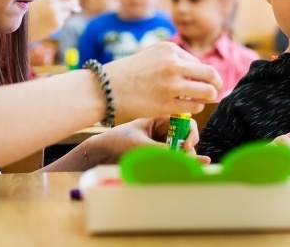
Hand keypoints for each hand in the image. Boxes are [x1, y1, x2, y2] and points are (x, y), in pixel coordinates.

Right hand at [28, 0, 80, 41]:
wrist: (19, 28)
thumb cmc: (27, 9)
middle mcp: (55, 8)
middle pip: (73, 2)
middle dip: (70, 1)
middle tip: (65, 2)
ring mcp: (56, 18)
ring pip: (68, 12)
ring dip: (64, 10)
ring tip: (53, 11)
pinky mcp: (56, 26)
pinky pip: (63, 19)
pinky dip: (59, 18)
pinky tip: (49, 18)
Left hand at [86, 117, 209, 166]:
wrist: (100, 153)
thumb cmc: (116, 141)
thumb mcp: (140, 144)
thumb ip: (162, 151)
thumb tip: (183, 156)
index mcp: (159, 120)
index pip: (184, 123)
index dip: (190, 133)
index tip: (186, 145)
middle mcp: (163, 132)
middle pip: (186, 139)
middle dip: (188, 150)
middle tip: (186, 161)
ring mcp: (161, 145)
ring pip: (181, 152)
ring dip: (184, 160)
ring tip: (184, 168)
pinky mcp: (157, 157)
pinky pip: (172, 161)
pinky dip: (177, 166)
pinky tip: (186, 170)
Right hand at [103, 42, 221, 120]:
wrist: (105, 88)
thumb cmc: (126, 74)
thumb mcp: (150, 56)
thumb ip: (172, 61)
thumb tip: (197, 73)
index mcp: (169, 49)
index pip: (197, 63)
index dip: (199, 74)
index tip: (196, 82)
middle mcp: (173, 64)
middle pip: (210, 74)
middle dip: (215, 84)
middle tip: (214, 90)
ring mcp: (171, 84)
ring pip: (207, 91)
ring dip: (208, 97)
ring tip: (202, 100)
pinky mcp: (167, 103)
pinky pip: (194, 106)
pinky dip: (194, 107)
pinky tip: (186, 107)